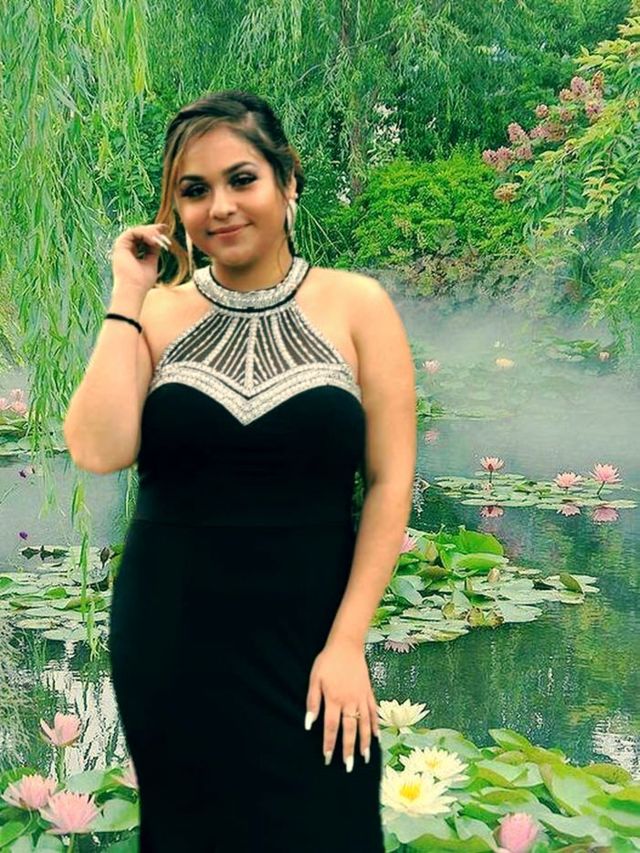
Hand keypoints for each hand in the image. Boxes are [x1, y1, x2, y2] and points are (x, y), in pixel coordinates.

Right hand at [109, 222, 172, 292]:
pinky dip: (144, 234)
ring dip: (149, 232)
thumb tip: (160, 240)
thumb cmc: (142, 282)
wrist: (133, 290)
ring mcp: (121, 247)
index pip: (142, 238)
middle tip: (164, 228)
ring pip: (136, 231)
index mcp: (132, 253)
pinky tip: (153, 240)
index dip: (153, 233)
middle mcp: (125, 249)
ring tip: (159, 238)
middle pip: (139, 232)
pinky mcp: (119, 245)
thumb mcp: (152, 262)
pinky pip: (132, 232)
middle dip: (152, 229)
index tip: (165, 230)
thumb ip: (154, 251)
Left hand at [304, 637, 379, 771]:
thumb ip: (312, 701)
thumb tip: (309, 723)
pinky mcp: (369, 692)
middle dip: (349, 750)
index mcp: (334, 699)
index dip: (329, 744)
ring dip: (365, 742)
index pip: (331, 727)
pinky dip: (375, 725)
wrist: (347, 645)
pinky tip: (377, 737)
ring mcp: (361, 698)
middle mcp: (349, 701)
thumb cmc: (328, 662)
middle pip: (350, 730)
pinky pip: (374, 712)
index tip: (327, 758)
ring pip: (365, 724)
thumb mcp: (315, 678)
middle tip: (348, 767)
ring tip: (365, 758)